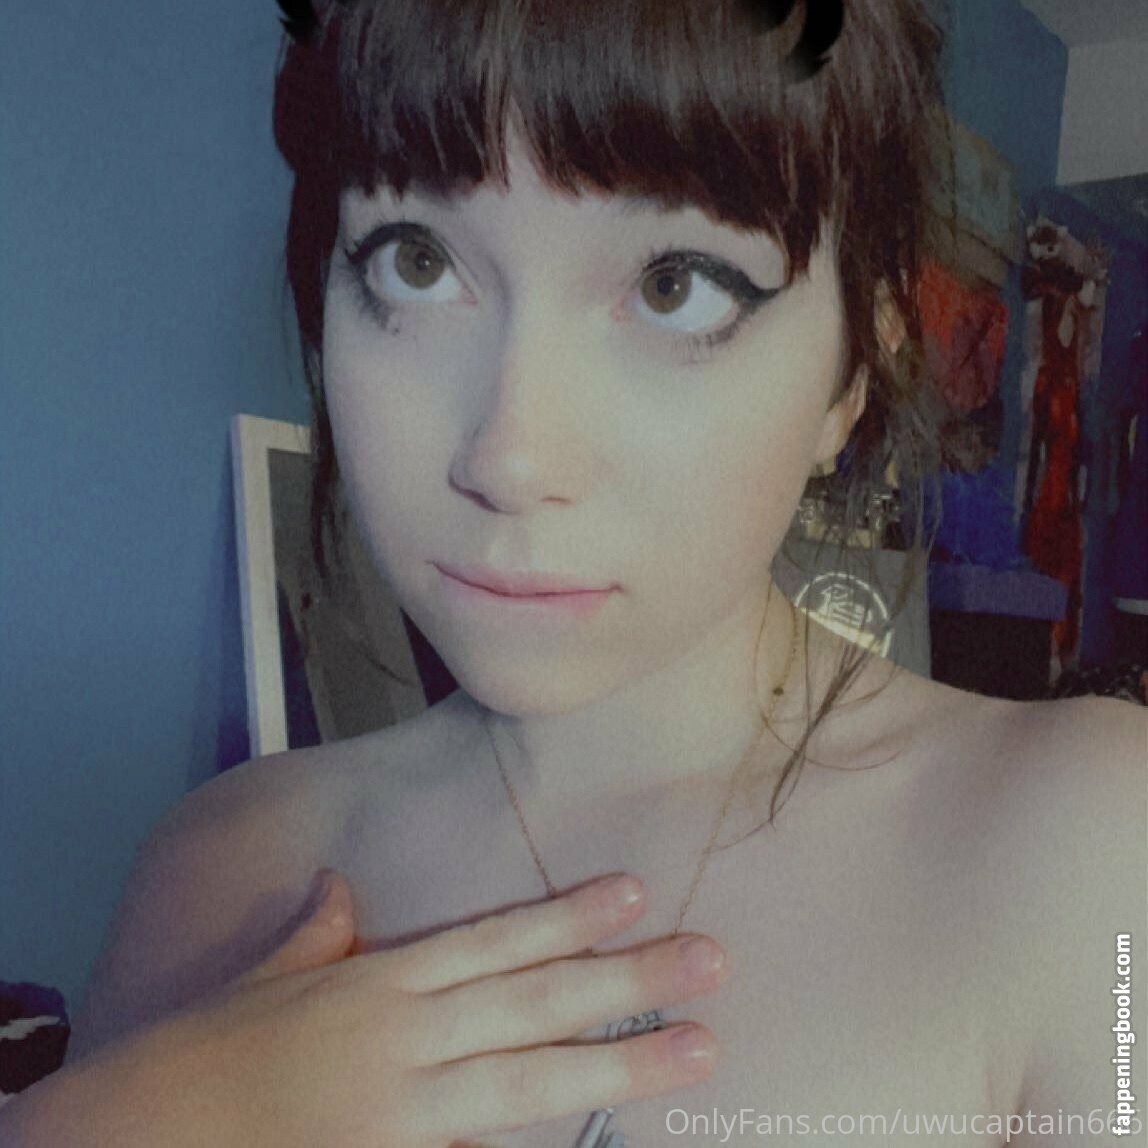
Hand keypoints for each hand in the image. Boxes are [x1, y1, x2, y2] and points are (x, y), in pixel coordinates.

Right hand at [168, 868, 726, 1146]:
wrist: (144, 1137)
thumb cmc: (204, 1056)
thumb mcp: (263, 979)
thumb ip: (314, 933)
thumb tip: (340, 888)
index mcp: (379, 983)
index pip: (493, 938)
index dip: (567, 914)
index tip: (634, 890)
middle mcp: (406, 1039)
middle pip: (535, 1002)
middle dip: (628, 979)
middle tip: (710, 960)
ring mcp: (406, 1112)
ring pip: (531, 1078)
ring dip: (621, 1062)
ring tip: (698, 1047)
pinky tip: (603, 1145)